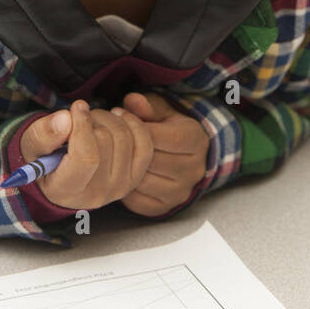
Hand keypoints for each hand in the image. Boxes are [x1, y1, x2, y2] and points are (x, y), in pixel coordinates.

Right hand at [19, 99, 153, 209]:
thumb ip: (43, 134)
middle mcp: (97, 195)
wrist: (58, 176)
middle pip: (106, 142)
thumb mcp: (30, 146)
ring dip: (110, 119)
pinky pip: (145, 145)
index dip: (83, 126)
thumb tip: (66, 119)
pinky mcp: (135, 178)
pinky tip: (117, 117)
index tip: (75, 107)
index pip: (86, 158)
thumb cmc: (41, 158)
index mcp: (67, 190)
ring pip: (126, 139)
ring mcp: (120, 188)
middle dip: (93, 119)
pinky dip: (133, 124)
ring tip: (93, 119)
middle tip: (80, 115)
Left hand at [118, 92, 209, 215]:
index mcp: (196, 140)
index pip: (162, 137)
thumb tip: (131, 101)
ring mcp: (181, 191)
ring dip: (125, 169)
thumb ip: (146, 105)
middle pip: (152, 161)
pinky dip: (125, 188)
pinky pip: (137, 200)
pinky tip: (122, 174)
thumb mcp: (160, 110)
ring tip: (116, 155)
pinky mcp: (165, 207)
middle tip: (113, 139)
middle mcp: (194, 169)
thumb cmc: (166, 128)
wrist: (181, 155)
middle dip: (129, 149)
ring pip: (143, 182)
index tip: (120, 119)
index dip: (137, 128)